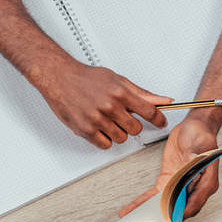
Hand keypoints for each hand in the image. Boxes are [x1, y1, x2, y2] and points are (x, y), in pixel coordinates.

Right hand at [36, 60, 170, 148]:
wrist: (59, 78)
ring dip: (117, 132)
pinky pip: (104, 144)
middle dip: (132, 125)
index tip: (160, 122)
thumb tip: (162, 99)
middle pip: (135, 128)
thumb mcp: (116, 79)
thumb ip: (140, 92)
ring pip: (121, 138)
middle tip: (123, 118)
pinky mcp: (85, 129)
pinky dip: (104, 138)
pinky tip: (99, 128)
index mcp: (120, 93)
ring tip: (108, 121)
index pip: (149, 111)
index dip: (158, 119)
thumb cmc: (85, 78)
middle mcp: (110, 106)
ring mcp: (97, 119)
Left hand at [119, 116, 219, 219]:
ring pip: (164, 204)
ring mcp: (180, 185)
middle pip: (178, 208)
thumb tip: (190, 165)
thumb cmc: (201, 135)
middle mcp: (194, 188)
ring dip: (149, 213)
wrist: (194, 126)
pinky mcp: (168, 180)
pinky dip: (144, 201)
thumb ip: (195, 157)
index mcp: (207, 182)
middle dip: (163, 219)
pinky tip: (133, 209)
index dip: (182, 212)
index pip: (194, 203)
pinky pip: (155, 194)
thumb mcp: (200, 143)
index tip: (170, 219)